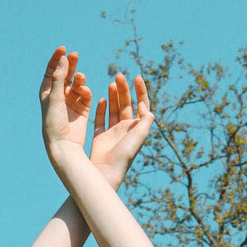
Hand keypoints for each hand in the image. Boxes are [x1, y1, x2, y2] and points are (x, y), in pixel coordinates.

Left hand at [40, 46, 92, 159]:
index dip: (57, 59)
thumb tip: (64, 59)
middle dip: (70, 64)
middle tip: (75, 55)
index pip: (52, 70)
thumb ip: (59, 78)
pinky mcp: (82, 109)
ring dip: (79, 79)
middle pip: (66, 74)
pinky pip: (86, 95)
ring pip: (77, 83)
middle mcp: (59, 95)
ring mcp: (71, 101)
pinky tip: (85, 91)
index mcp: (48, 92)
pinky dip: (86, 91)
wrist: (63, 144)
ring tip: (80, 78)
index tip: (63, 49)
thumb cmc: (53, 122)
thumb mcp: (55, 98)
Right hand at [90, 72, 154, 189]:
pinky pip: (100, 119)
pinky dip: (101, 109)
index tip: (136, 76)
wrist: (106, 171)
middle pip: (126, 104)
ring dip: (113, 96)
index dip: (140, 90)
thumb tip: (144, 104)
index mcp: (136, 127)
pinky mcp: (100, 135)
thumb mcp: (139, 135)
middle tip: (118, 75)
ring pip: (114, 109)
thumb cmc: (124, 155)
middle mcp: (126, 128)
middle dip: (124, 89)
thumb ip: (145, 119)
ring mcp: (113, 131)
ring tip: (111, 84)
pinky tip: (100, 99)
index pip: (141, 104)